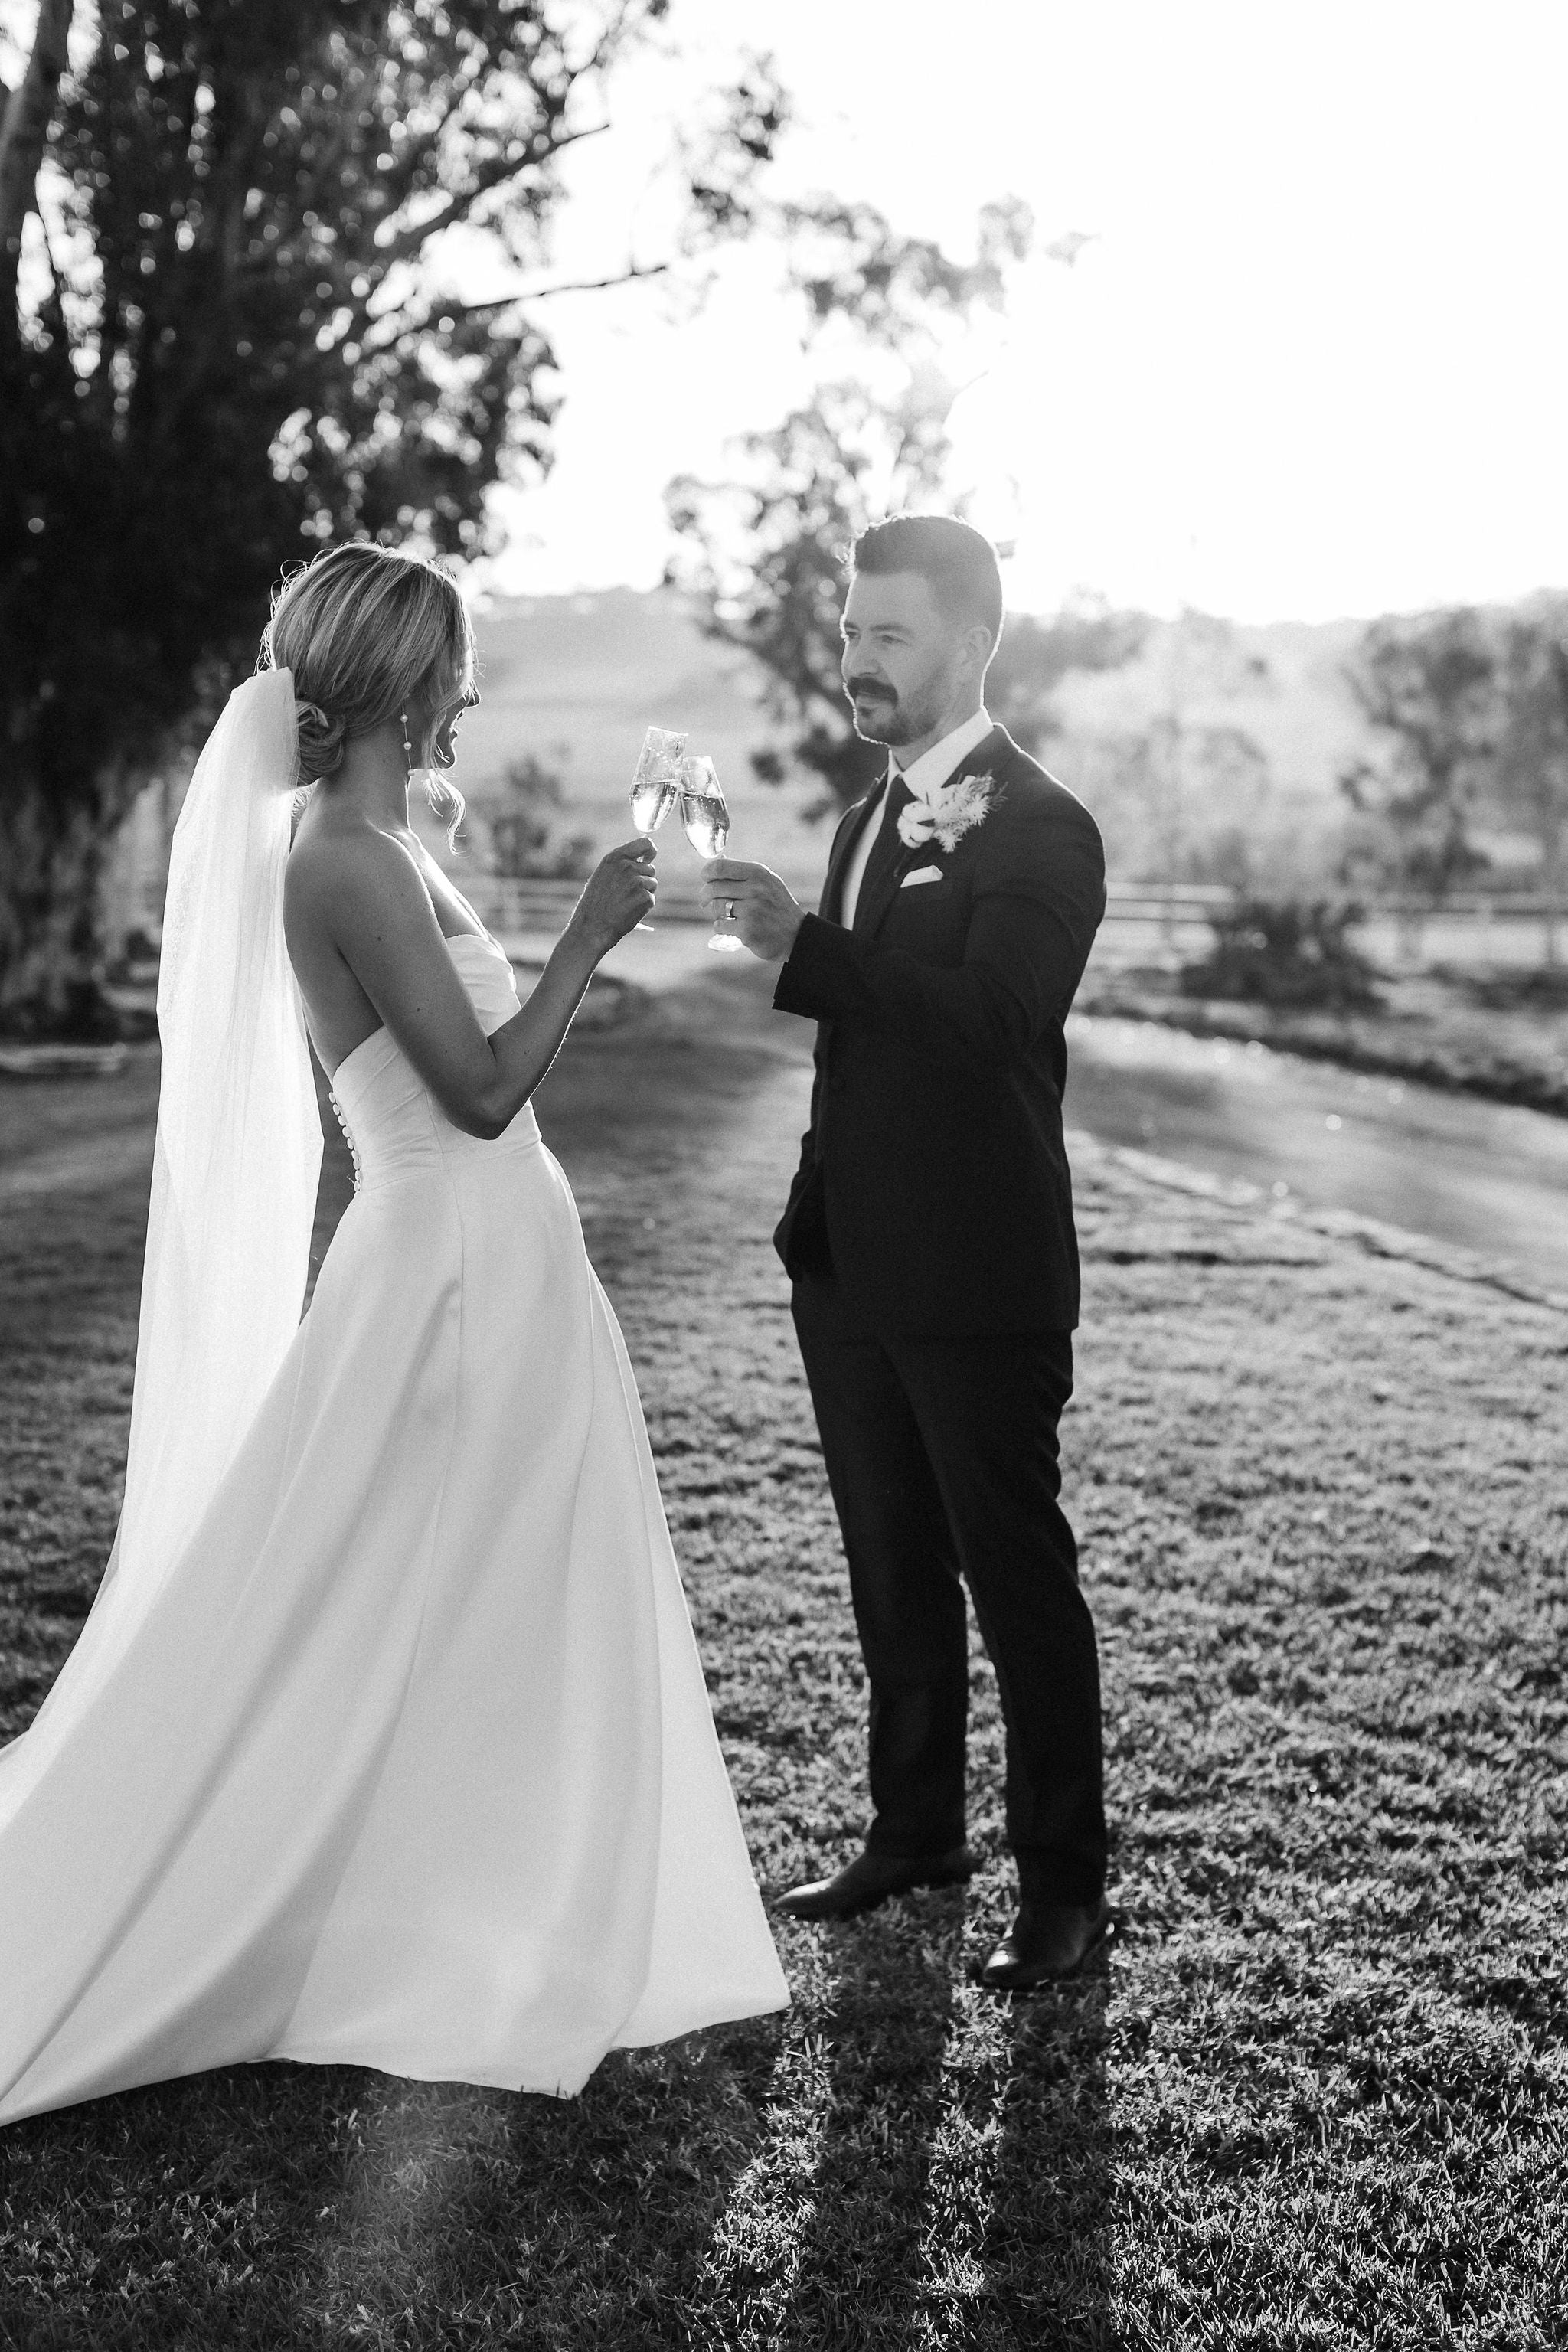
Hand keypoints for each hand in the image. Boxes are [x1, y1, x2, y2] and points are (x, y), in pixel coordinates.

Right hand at [571, 837, 656, 954]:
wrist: (592, 927)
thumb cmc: (596, 903)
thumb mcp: (603, 875)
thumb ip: (621, 864)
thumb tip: (644, 858)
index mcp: (615, 857)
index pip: (645, 843)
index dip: (650, 851)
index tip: (649, 859)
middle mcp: (627, 866)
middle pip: (650, 868)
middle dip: (644, 880)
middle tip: (626, 894)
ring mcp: (636, 881)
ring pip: (652, 884)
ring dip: (644, 893)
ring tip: (626, 902)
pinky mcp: (644, 896)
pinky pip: (651, 899)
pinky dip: (644, 907)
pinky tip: (629, 911)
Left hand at [701, 860, 804, 961]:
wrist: (796, 936)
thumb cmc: (776, 907)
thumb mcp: (767, 883)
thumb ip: (744, 874)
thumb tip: (716, 864)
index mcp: (758, 873)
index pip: (720, 867)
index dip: (707, 872)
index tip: (705, 878)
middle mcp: (756, 889)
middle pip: (714, 888)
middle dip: (704, 895)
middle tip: (704, 901)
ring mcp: (751, 910)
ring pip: (716, 907)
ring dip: (716, 912)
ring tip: (727, 915)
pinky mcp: (747, 930)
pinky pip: (720, 925)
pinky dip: (722, 927)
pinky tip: (733, 928)